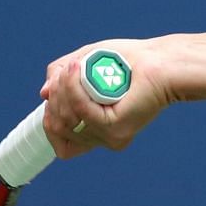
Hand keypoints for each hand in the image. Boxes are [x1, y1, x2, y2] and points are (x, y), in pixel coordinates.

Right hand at [40, 38, 172, 158]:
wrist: (161, 62)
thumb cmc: (127, 61)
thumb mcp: (83, 64)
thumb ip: (60, 79)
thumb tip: (44, 94)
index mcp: (96, 130)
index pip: (59, 143)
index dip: (50, 117)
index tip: (54, 92)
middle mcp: (102, 139)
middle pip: (56, 126)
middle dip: (55, 95)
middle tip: (69, 69)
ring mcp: (108, 136)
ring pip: (64, 118)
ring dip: (63, 87)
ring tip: (76, 65)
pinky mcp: (114, 127)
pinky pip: (80, 109)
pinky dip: (73, 86)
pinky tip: (78, 68)